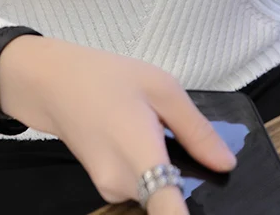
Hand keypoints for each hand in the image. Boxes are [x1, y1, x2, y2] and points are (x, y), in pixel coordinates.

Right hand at [0, 35, 236, 213]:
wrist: (53, 82)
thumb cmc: (107, 78)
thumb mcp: (161, 87)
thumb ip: (196, 129)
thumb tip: (226, 164)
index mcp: (141, 155)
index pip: (169, 214)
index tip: (214, 214)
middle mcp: (125, 185)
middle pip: (171, 200)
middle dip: (189, 183)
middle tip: (190, 145)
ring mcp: (112, 190)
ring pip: (158, 193)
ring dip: (170, 174)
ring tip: (161, 130)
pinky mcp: (107, 188)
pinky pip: (143, 187)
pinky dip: (153, 171)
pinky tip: (147, 138)